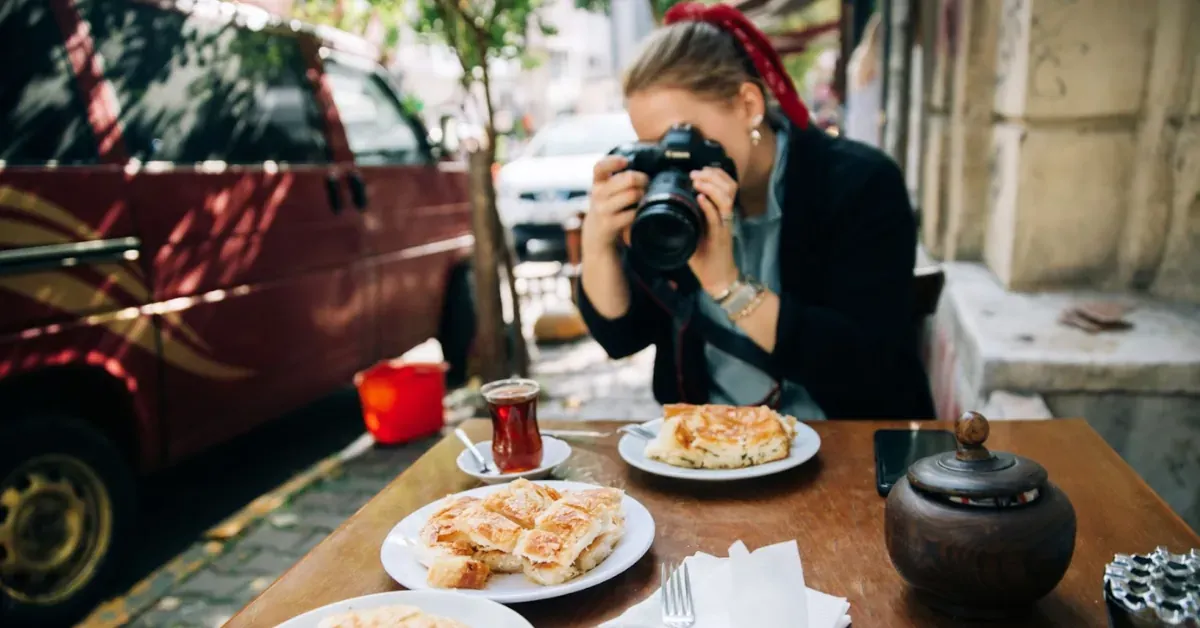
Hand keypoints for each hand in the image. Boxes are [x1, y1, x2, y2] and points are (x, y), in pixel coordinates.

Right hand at [583, 156, 647, 257]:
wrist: (595, 233)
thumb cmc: (608, 206)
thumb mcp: (606, 190)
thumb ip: (618, 178)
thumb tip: (644, 166)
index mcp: (598, 182)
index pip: (600, 167)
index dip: (614, 162)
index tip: (626, 162)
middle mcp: (598, 194)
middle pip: (627, 178)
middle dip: (642, 178)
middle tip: (646, 182)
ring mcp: (603, 210)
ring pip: (632, 194)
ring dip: (643, 194)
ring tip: (643, 196)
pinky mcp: (609, 224)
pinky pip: (633, 213)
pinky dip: (639, 211)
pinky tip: (639, 211)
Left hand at [689, 167, 739, 294]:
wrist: (718, 277)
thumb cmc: (707, 256)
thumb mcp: (698, 231)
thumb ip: (691, 217)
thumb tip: (673, 204)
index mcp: (722, 213)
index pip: (727, 185)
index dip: (716, 174)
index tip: (701, 170)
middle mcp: (725, 216)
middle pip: (729, 187)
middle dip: (712, 176)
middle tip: (695, 174)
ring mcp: (724, 226)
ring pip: (725, 198)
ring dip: (710, 186)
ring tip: (697, 182)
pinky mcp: (720, 237)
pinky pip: (716, 218)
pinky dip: (708, 206)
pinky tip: (700, 198)